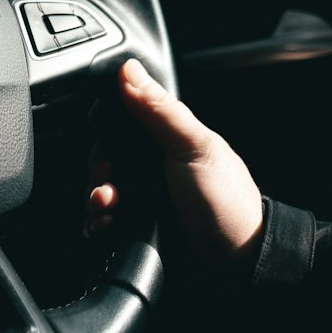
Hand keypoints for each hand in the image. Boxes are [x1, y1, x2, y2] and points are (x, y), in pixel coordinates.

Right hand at [88, 59, 263, 265]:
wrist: (237, 262)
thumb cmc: (226, 200)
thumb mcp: (194, 146)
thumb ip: (159, 109)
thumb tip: (129, 69)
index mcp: (165, 139)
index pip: (121, 123)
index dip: (105, 130)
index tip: (106, 142)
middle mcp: (151, 166)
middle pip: (104, 157)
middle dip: (98, 169)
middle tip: (109, 180)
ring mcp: (142, 198)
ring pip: (98, 190)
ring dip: (95, 198)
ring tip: (108, 207)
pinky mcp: (135, 229)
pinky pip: (100, 223)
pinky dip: (95, 224)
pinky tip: (106, 226)